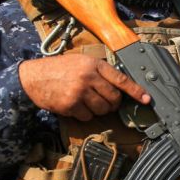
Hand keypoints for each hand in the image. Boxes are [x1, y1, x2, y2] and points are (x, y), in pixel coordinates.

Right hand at [18, 55, 150, 120]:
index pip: (121, 79)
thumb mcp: (81, 62)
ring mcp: (79, 92)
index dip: (135, 91)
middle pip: (114, 98)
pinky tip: (75, 105)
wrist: (33, 78)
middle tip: (105, 100)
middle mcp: (88, 77)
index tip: (146, 99)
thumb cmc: (59, 69)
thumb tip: (120, 87)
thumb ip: (100, 71)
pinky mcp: (70, 105)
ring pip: (103, 110)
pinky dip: (84, 115)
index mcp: (93, 65)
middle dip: (113, 103)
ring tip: (87, 100)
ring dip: (99, 110)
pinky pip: (88, 117)